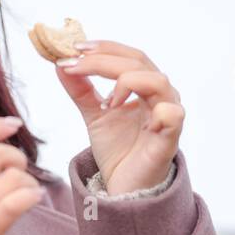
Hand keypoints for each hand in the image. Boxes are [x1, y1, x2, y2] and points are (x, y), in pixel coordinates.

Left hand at [53, 39, 183, 194]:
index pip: (129, 56)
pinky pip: (173, 114)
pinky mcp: (169, 139)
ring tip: (106, 101)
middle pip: (139, 62)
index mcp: (145, 86)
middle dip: (104, 59)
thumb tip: (60, 63)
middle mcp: (161, 95)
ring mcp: (168, 115)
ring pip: (156, 81)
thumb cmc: (118, 149)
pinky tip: (125, 113)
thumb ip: (80, 88)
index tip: (75, 48)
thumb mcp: (93, 114)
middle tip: (76, 63)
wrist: (124, 187)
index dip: (104, 48)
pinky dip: (153, 108)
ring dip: (125, 81)